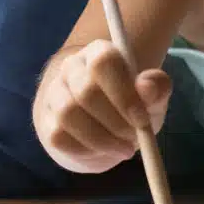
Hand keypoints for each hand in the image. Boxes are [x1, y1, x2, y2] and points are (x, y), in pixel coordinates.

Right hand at [33, 39, 171, 174]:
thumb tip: (148, 87)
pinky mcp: (46, 121)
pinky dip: (85, 150)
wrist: (103, 127)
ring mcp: (54, 93)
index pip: (103, 61)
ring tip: (123, 149)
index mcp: (99, 53)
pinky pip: (59, 137)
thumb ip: (156, 88)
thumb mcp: (152, 97)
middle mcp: (71, 68)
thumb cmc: (130, 106)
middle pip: (85, 91)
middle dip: (115, 122)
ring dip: (101, 139)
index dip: (123, 92)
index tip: (142, 119)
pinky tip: (102, 151)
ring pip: (68, 114)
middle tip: (136, 139)